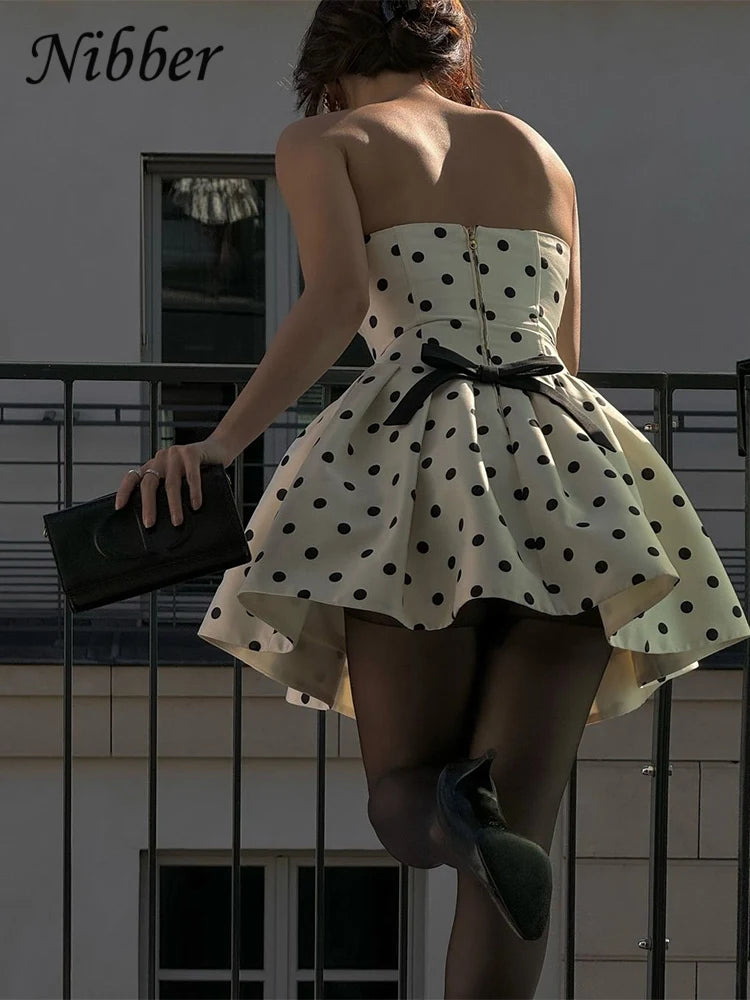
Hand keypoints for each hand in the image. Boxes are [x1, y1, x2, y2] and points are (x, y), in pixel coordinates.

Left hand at [114, 437, 233, 527]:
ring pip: (171, 483)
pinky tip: (195, 505)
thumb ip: (169, 489)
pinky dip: (194, 492)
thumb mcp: (179, 476)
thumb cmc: (198, 467)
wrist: (219, 448)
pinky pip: (191, 476)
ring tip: (177, 521)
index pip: (133, 477)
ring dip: (174, 505)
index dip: (124, 491)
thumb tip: (164, 516)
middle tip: (149, 524)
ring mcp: (175, 454)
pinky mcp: (192, 452)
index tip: (119, 507)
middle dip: (148, 506)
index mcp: (154, 465)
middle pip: (149, 483)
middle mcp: (161, 458)